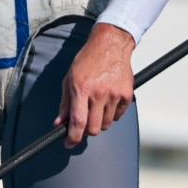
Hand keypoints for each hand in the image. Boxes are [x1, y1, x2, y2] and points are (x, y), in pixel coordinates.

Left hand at [57, 23, 134, 146]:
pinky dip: (112, 114)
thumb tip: (60, 122)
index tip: (69, 143)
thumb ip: (65, 103)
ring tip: (96, 107)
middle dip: (87, 130)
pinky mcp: (127, 95)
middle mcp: (99, 93)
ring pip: (107, 124)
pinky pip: (119, 116)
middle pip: (94, 129)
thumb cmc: (87, 60)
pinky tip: (107, 102)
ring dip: (100, 122)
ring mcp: (115, 95)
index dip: (72, 137)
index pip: (78, 122)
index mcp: (82, 89)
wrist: (110, 45)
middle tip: (84, 122)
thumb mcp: (69, 78)